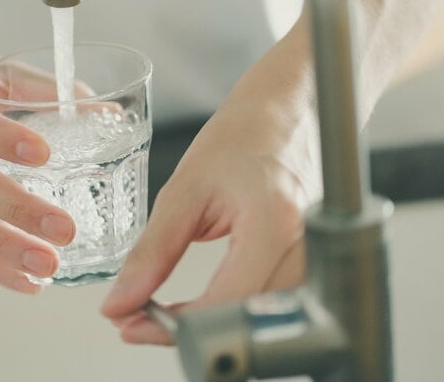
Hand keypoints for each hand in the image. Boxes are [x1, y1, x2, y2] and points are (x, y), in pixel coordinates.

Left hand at [100, 84, 320, 342]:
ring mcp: (319, 258)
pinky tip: (203, 304)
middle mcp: (307, 247)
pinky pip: (274, 306)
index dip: (175, 327)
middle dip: (188, 333)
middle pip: (245, 323)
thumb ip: (153, 249)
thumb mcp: (186, 187)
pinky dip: (232, 312)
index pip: (225, 304)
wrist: (291, 109)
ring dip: (210, 326)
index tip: (134, 324)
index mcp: (274, 223)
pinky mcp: (318, 263)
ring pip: (260, 323)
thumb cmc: (247, 133)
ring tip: (165, 311)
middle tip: (141, 319)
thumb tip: (123, 299)